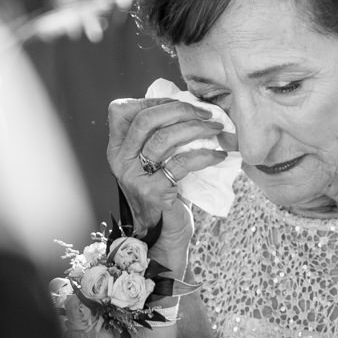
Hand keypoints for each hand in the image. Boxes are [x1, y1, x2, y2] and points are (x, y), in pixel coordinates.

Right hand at [106, 96, 233, 269]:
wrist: (164, 236)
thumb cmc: (166, 193)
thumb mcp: (157, 161)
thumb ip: (161, 136)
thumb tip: (193, 107)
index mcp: (117, 149)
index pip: (122, 111)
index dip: (153, 101)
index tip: (182, 103)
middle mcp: (120, 161)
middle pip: (145, 120)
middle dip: (181, 110)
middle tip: (207, 114)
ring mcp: (134, 178)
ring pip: (164, 139)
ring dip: (196, 129)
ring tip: (218, 129)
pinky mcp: (153, 192)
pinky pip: (181, 163)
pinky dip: (205, 155)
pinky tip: (220, 154)